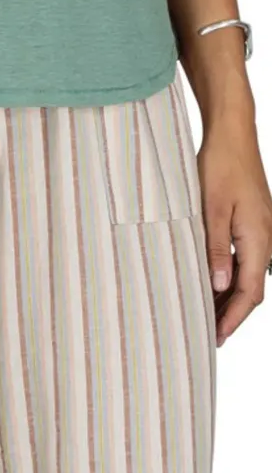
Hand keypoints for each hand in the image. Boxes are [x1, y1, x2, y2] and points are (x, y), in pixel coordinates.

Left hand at [198, 109, 271, 345]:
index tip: (216, 337)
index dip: (233, 318)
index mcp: (258, 240)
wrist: (233, 135)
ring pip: (249, 275)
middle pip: (253, 289)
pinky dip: (231, 276)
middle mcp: (265, 239)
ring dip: (230, 296)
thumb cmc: (221, 166)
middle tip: (208, 334)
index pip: (250, 293)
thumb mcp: (211, 210)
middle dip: (232, 313)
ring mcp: (262, 232)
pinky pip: (246, 259)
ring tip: (206, 313)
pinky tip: (212, 281)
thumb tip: (221, 286)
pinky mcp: (253, 224)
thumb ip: (216, 250)